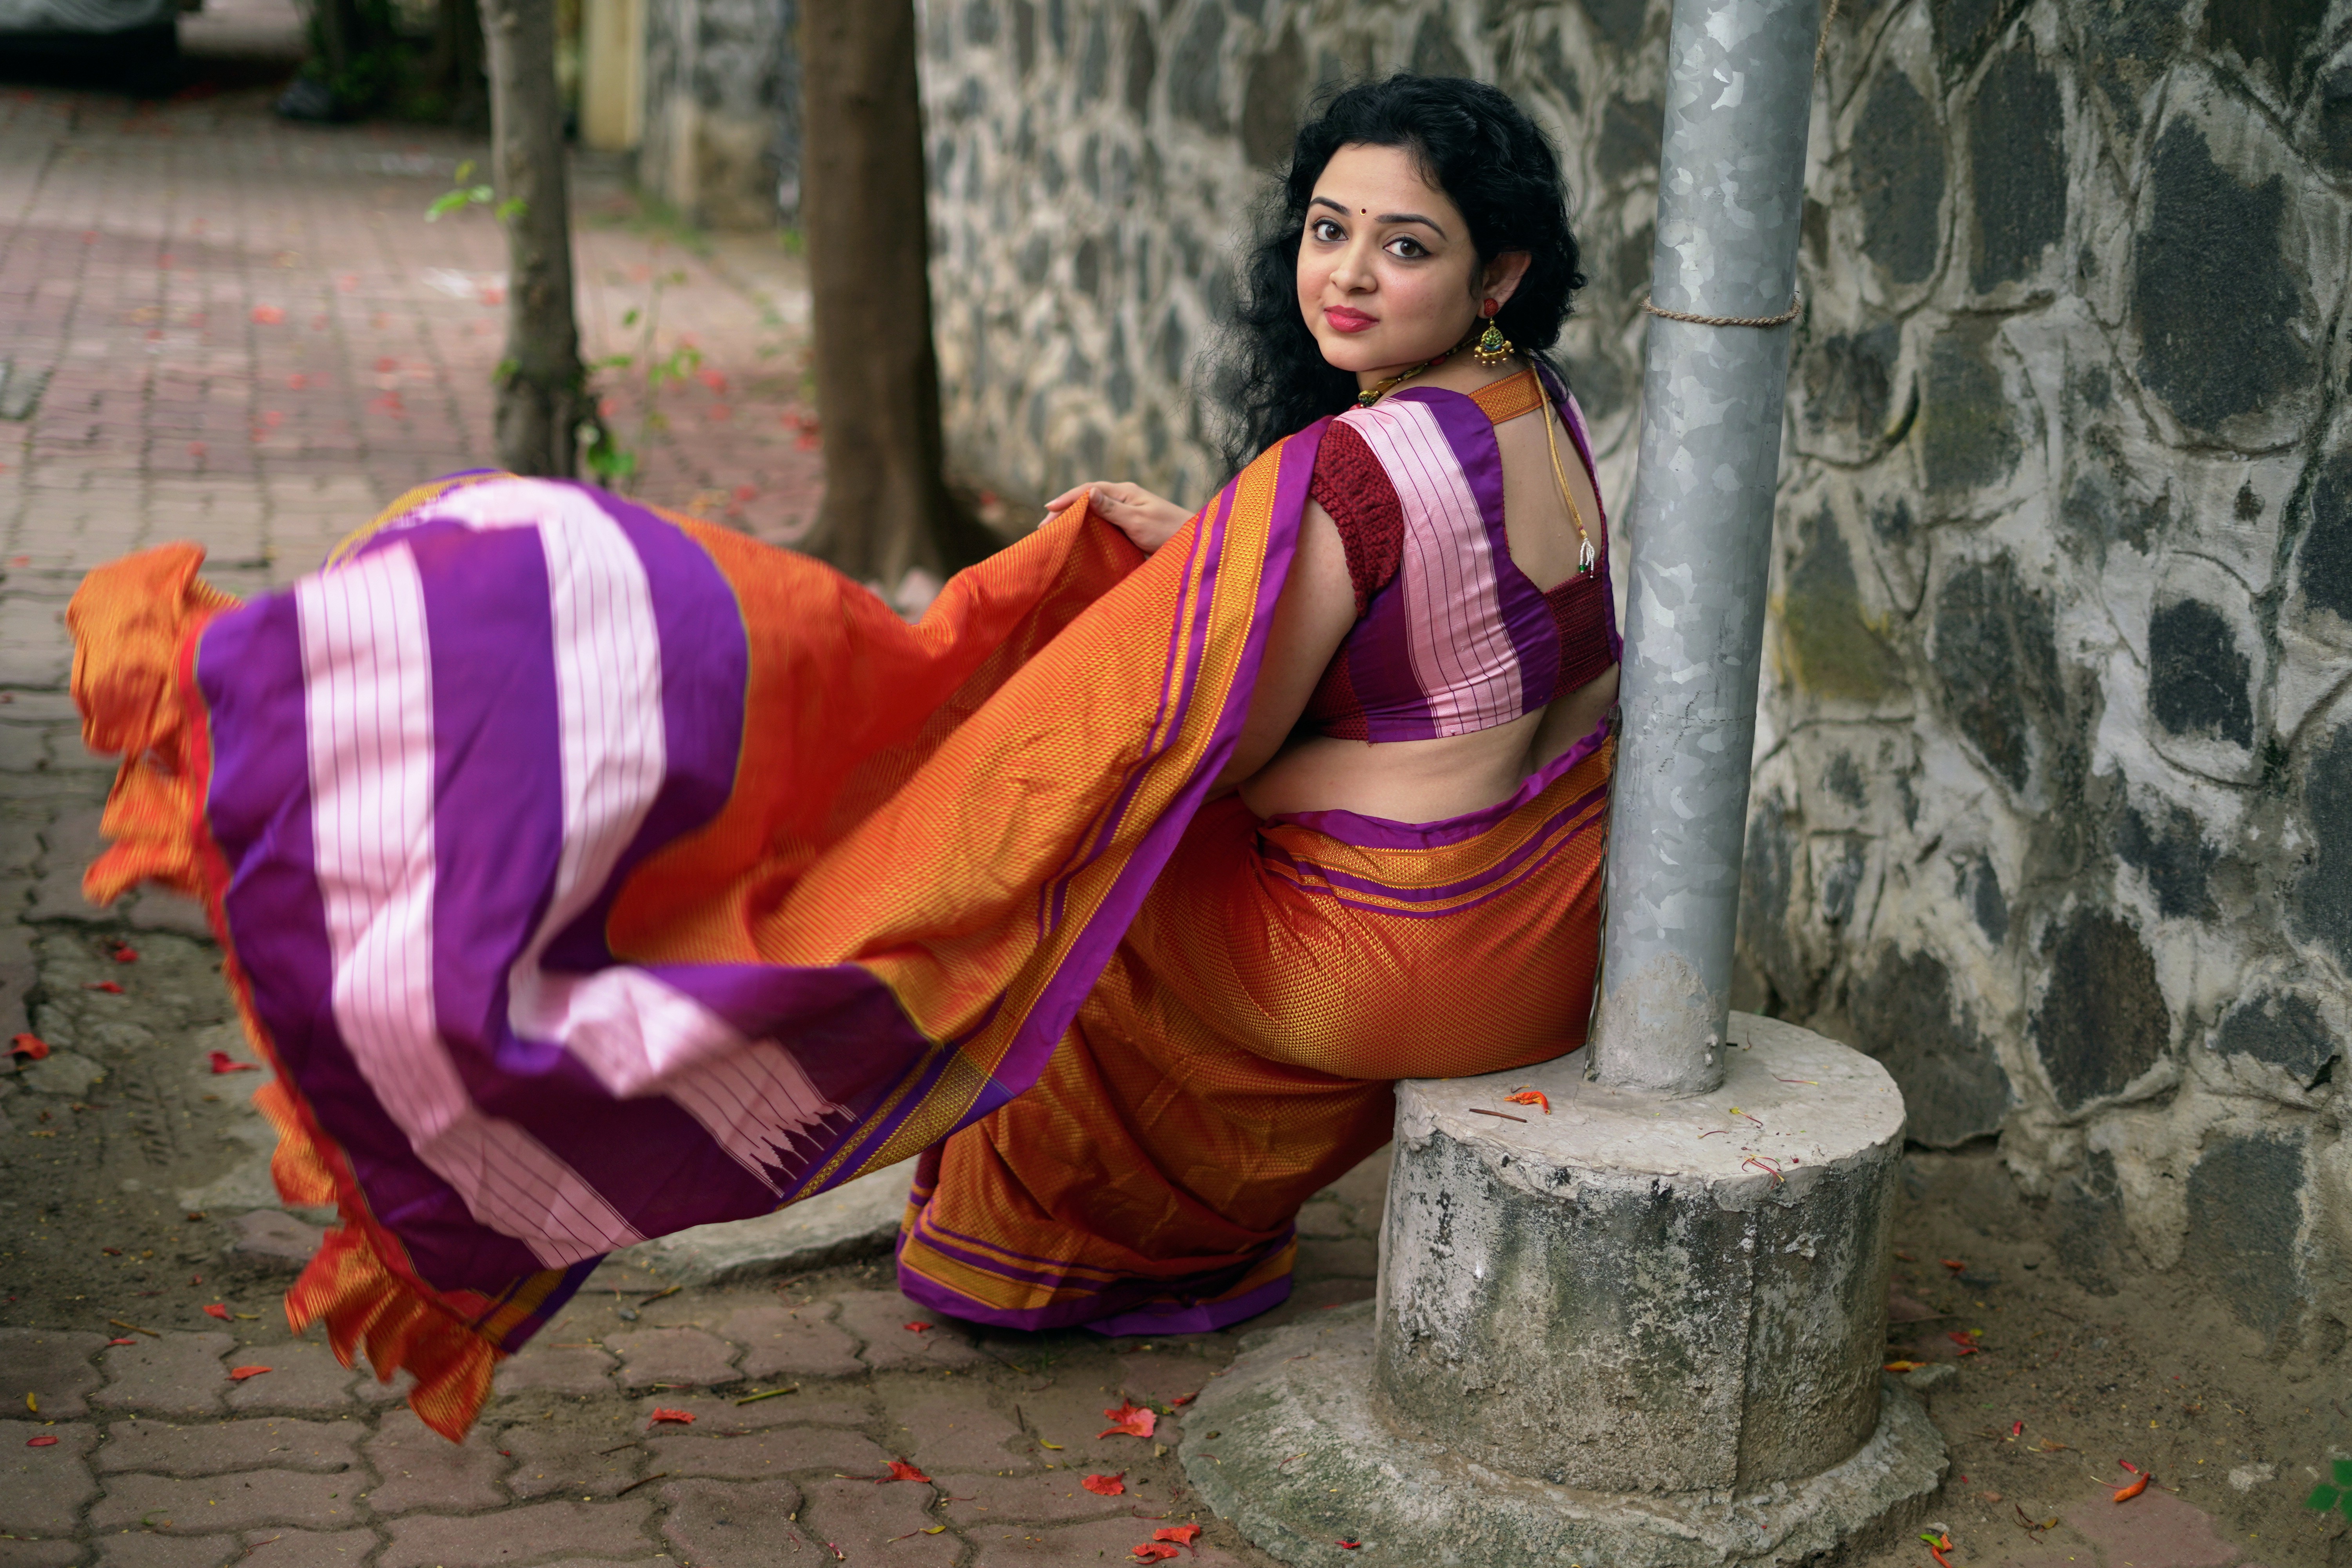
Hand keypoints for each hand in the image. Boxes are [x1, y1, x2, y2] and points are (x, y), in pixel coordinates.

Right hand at [1046, 480, 1190, 554]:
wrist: (1196, 547)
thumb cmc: (1170, 532)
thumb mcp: (1138, 521)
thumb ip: (1112, 509)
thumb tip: (1088, 494)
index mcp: (1126, 493)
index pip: (1089, 490)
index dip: (1067, 499)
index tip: (1047, 510)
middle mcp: (1125, 501)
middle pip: (1088, 502)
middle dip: (1065, 512)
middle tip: (1043, 529)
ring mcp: (1128, 515)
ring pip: (1094, 516)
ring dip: (1074, 523)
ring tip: (1055, 536)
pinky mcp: (1130, 530)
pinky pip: (1104, 528)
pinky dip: (1088, 534)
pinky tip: (1078, 545)